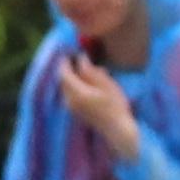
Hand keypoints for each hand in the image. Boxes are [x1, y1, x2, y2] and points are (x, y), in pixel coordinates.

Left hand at [55, 49, 140, 164]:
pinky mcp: (75, 110)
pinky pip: (71, 93)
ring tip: (89, 68)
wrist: (116, 128)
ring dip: (74, 76)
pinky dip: (76, 84)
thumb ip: (90, 71)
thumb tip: (80, 58)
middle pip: (63, 80)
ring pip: (67, 87)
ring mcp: (71, 107)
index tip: (68, 51)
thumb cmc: (115, 104)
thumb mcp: (106, 83)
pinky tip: (91, 81)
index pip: (64, 74)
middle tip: (77, 56)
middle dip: (68, 68)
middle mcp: (69, 101)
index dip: (64, 62)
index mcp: (76, 93)